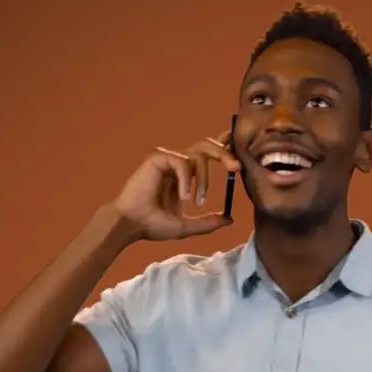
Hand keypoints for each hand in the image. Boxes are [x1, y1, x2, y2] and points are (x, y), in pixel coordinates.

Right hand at [110, 132, 241, 241]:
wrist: (131, 225)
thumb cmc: (153, 225)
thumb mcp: (187, 226)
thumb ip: (208, 223)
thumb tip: (229, 220)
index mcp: (185, 174)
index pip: (208, 154)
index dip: (224, 149)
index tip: (239, 156)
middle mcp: (177, 163)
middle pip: (206, 146)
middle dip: (224, 153)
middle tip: (236, 167)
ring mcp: (167, 158)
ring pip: (197, 154)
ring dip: (204, 178)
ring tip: (199, 201)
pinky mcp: (157, 157)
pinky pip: (182, 162)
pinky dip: (187, 181)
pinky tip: (183, 198)